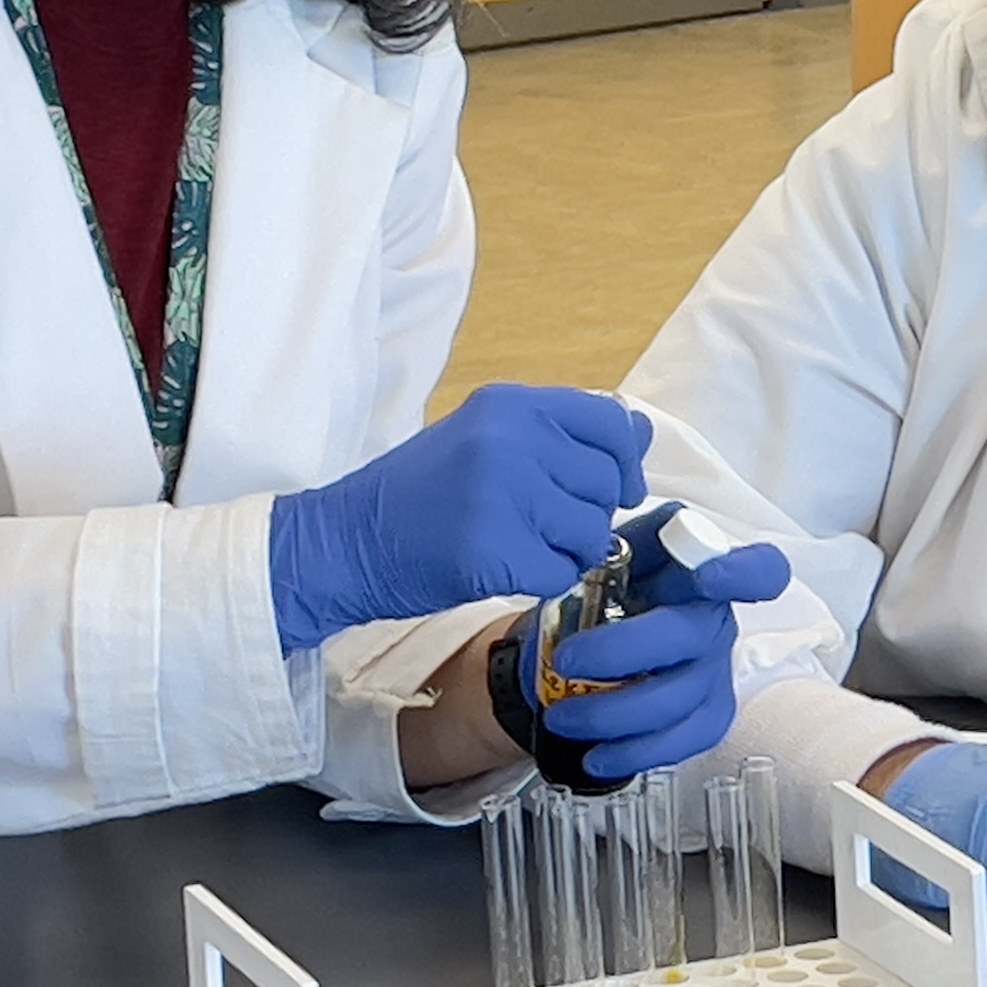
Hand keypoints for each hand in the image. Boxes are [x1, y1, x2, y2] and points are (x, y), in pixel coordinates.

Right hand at [270, 386, 649, 652]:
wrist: (344, 541)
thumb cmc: (420, 494)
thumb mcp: (490, 440)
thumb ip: (563, 435)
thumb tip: (643, 431)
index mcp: (511, 404)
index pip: (612, 423)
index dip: (624, 462)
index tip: (616, 489)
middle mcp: (509, 440)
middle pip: (605, 485)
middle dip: (588, 516)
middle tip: (542, 527)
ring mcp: (501, 494)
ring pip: (590, 533)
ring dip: (566, 551)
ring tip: (517, 545)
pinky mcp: (492, 550)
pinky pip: (559, 574)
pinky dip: (541, 581)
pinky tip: (503, 569)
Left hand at [529, 506, 794, 780]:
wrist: (582, 638)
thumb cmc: (601, 590)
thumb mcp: (602, 552)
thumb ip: (605, 542)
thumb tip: (584, 543)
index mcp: (698, 567)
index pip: (757, 567)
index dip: (742, 573)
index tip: (705, 578)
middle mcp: (715, 619)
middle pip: (689, 637)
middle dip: (620, 653)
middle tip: (565, 660)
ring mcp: (715, 670)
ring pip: (678, 699)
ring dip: (610, 713)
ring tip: (561, 716)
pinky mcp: (707, 715)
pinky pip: (682, 742)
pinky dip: (633, 752)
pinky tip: (598, 755)